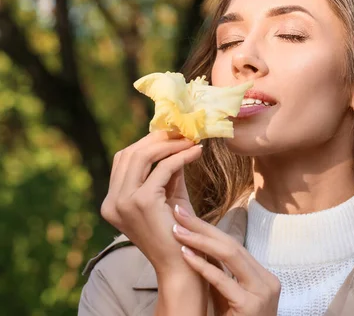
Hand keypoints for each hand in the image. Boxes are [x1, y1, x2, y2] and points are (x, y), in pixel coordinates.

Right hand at [100, 131, 202, 274]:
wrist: (180, 265)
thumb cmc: (178, 234)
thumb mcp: (168, 196)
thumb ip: (167, 172)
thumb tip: (176, 143)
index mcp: (112, 202)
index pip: (123, 160)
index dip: (147, 143)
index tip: (171, 134)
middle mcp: (112, 202)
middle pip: (130, 154)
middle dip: (158, 140)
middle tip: (182, 132)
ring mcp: (123, 202)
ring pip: (143, 156)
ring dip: (169, 145)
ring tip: (190, 140)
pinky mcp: (141, 202)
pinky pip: (163, 168)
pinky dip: (181, 156)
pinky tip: (196, 152)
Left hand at [172, 205, 280, 315]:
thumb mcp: (231, 298)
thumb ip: (222, 277)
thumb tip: (199, 250)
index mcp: (263, 277)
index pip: (234, 246)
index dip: (209, 229)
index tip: (187, 216)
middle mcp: (267, 281)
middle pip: (232, 245)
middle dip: (203, 227)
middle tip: (179, 212)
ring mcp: (262, 293)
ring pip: (231, 255)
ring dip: (200, 240)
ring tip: (177, 229)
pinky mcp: (250, 307)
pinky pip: (224, 281)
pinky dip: (203, 266)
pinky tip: (186, 255)